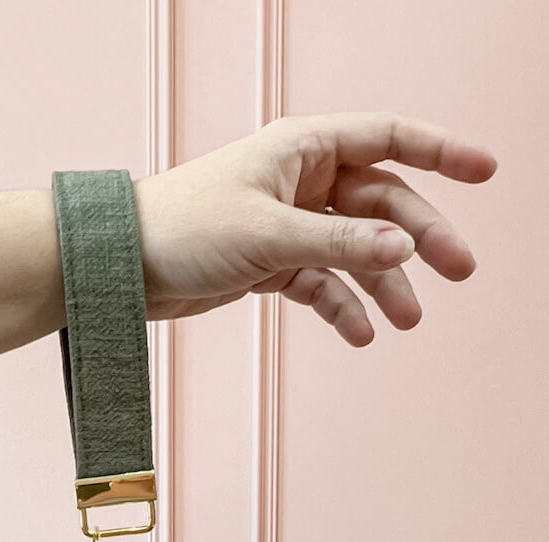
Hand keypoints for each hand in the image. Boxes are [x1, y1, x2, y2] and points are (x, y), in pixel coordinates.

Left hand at [132, 110, 497, 345]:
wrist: (124, 268)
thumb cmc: (183, 228)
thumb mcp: (268, 233)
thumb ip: (339, 242)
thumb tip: (405, 247)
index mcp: (301, 150)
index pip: (386, 138)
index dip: (441, 151)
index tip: (487, 172)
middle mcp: (299, 182)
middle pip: (380, 203)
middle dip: (418, 237)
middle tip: (458, 271)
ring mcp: (287, 225)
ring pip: (353, 250)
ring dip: (382, 284)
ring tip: (407, 321)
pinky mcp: (271, 264)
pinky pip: (320, 283)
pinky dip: (340, 306)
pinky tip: (359, 333)